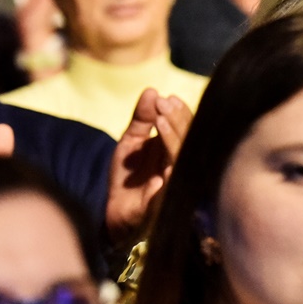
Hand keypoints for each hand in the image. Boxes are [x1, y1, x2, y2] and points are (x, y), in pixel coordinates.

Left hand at [106, 89, 191, 246]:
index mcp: (176, 152)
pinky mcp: (163, 205)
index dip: (180, 113)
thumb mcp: (131, 143)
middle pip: (189, 141)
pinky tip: (162, 165)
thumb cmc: (127, 178)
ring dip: (173, 140)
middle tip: (164, 103)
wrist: (113, 213)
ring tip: (161, 119)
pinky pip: (170, 190)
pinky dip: (165, 177)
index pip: (187, 129)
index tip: (167, 97)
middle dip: (178, 121)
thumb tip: (152, 91)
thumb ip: (142, 119)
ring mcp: (175, 186)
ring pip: (182, 161)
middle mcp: (181, 167)